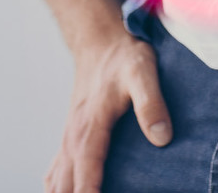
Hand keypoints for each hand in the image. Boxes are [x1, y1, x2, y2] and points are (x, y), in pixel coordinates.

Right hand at [44, 30, 171, 192]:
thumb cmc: (124, 56)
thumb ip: (152, 103)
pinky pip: (56, 172)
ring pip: (57, 183)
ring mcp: (69, 138)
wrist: (100, 39)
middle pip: (65, 187)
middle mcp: (73, 137)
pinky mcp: (71, 137)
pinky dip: (58, 189)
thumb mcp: (144, 72)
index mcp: (90, 128)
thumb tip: (161, 138)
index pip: (85, 176)